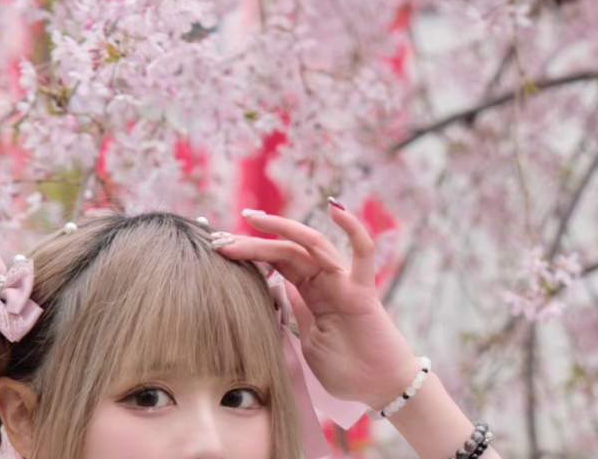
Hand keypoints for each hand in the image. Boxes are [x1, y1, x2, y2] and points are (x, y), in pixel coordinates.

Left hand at [212, 204, 419, 406]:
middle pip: (286, 251)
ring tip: (252, 219)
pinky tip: (336, 209)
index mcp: (312, 294)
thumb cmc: (347, 370)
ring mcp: (345, 283)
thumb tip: (275, 294)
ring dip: (281, 230)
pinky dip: (353, 230)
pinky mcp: (363, 291)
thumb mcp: (307, 340)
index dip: (250, 253)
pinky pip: (363, 255)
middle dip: (253, 242)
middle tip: (219, 238)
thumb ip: (295, 314)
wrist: (379, 388)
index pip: (278, 264)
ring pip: (311, 246)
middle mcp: (327, 282)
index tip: (219, 248)